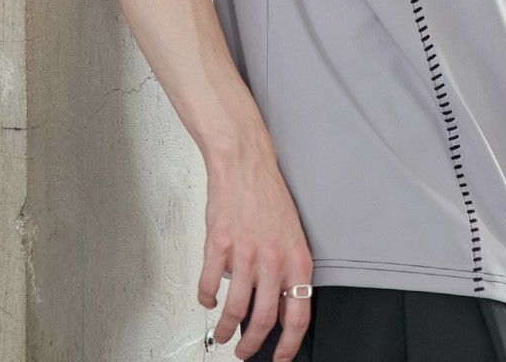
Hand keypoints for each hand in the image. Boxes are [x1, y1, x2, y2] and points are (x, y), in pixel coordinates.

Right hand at [197, 135, 313, 361]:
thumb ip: (288, 269)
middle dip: (252, 344)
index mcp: (296, 258)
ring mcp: (245, 253)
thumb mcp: (292, 234)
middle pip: (264, 319)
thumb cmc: (268, 195)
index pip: (299, 314)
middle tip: (243, 351)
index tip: (280, 358)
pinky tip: (208, 299)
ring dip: (226, 327)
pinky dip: (207, 298)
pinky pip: (210, 285)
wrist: (245, 163)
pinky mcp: (219, 245)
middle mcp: (273, 259)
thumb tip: (283, 306)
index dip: (289, 344)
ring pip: (235, 309)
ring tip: (222, 332)